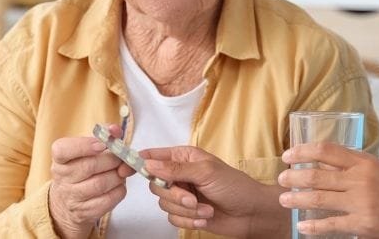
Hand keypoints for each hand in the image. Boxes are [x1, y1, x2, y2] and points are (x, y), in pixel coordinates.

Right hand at [48, 124, 132, 238]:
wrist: (67, 204)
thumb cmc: (82, 169)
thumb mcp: (85, 151)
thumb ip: (102, 137)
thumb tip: (115, 130)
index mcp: (60, 160)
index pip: (63, 150)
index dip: (84, 146)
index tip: (102, 144)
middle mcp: (62, 179)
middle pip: (89, 166)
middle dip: (111, 160)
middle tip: (121, 157)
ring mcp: (73, 198)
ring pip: (101, 184)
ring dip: (117, 175)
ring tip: (121, 171)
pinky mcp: (85, 212)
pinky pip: (109, 199)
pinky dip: (120, 189)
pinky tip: (118, 185)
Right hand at [140, 146, 288, 237]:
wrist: (251, 213)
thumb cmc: (235, 186)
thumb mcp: (206, 172)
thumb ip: (176, 169)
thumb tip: (149, 164)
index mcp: (184, 158)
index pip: (153, 157)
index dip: (139, 162)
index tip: (128, 170)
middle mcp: (180, 175)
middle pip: (155, 185)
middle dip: (175, 196)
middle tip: (193, 198)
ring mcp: (182, 195)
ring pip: (164, 204)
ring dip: (187, 211)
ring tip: (206, 209)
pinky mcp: (185, 213)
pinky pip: (173, 219)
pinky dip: (189, 221)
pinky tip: (205, 218)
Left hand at [278, 143, 378, 237]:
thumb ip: (356, 167)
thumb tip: (325, 164)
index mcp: (366, 162)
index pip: (327, 150)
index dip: (303, 151)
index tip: (289, 155)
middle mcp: (362, 179)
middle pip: (317, 174)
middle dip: (293, 177)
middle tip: (281, 179)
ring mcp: (362, 203)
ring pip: (319, 198)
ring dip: (296, 199)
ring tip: (283, 200)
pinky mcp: (362, 225)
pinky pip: (330, 224)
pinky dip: (313, 226)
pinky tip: (302, 226)